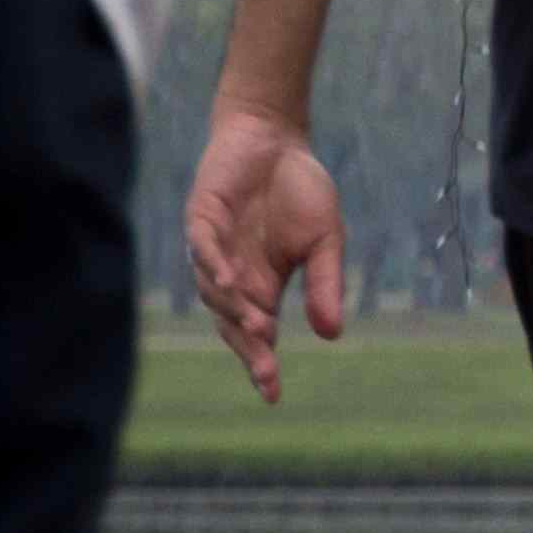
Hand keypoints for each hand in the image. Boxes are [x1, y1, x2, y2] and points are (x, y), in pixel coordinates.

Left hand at [182, 112, 351, 401]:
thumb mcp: (326, 242)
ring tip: (261, 326)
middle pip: (232, 321)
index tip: (272, 394)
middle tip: (267, 366)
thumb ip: (326, 285)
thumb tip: (331, 334)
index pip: (256, 333)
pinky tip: (230, 283)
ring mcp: (213, 246)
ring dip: (235, 309)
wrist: (276, 138)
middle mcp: (232, 272)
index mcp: (261, 283)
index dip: (261, 363)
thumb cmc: (301, 190)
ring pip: (215, 290)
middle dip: (248, 346)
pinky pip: (202, 248)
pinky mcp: (202, 217)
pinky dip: (214, 267)